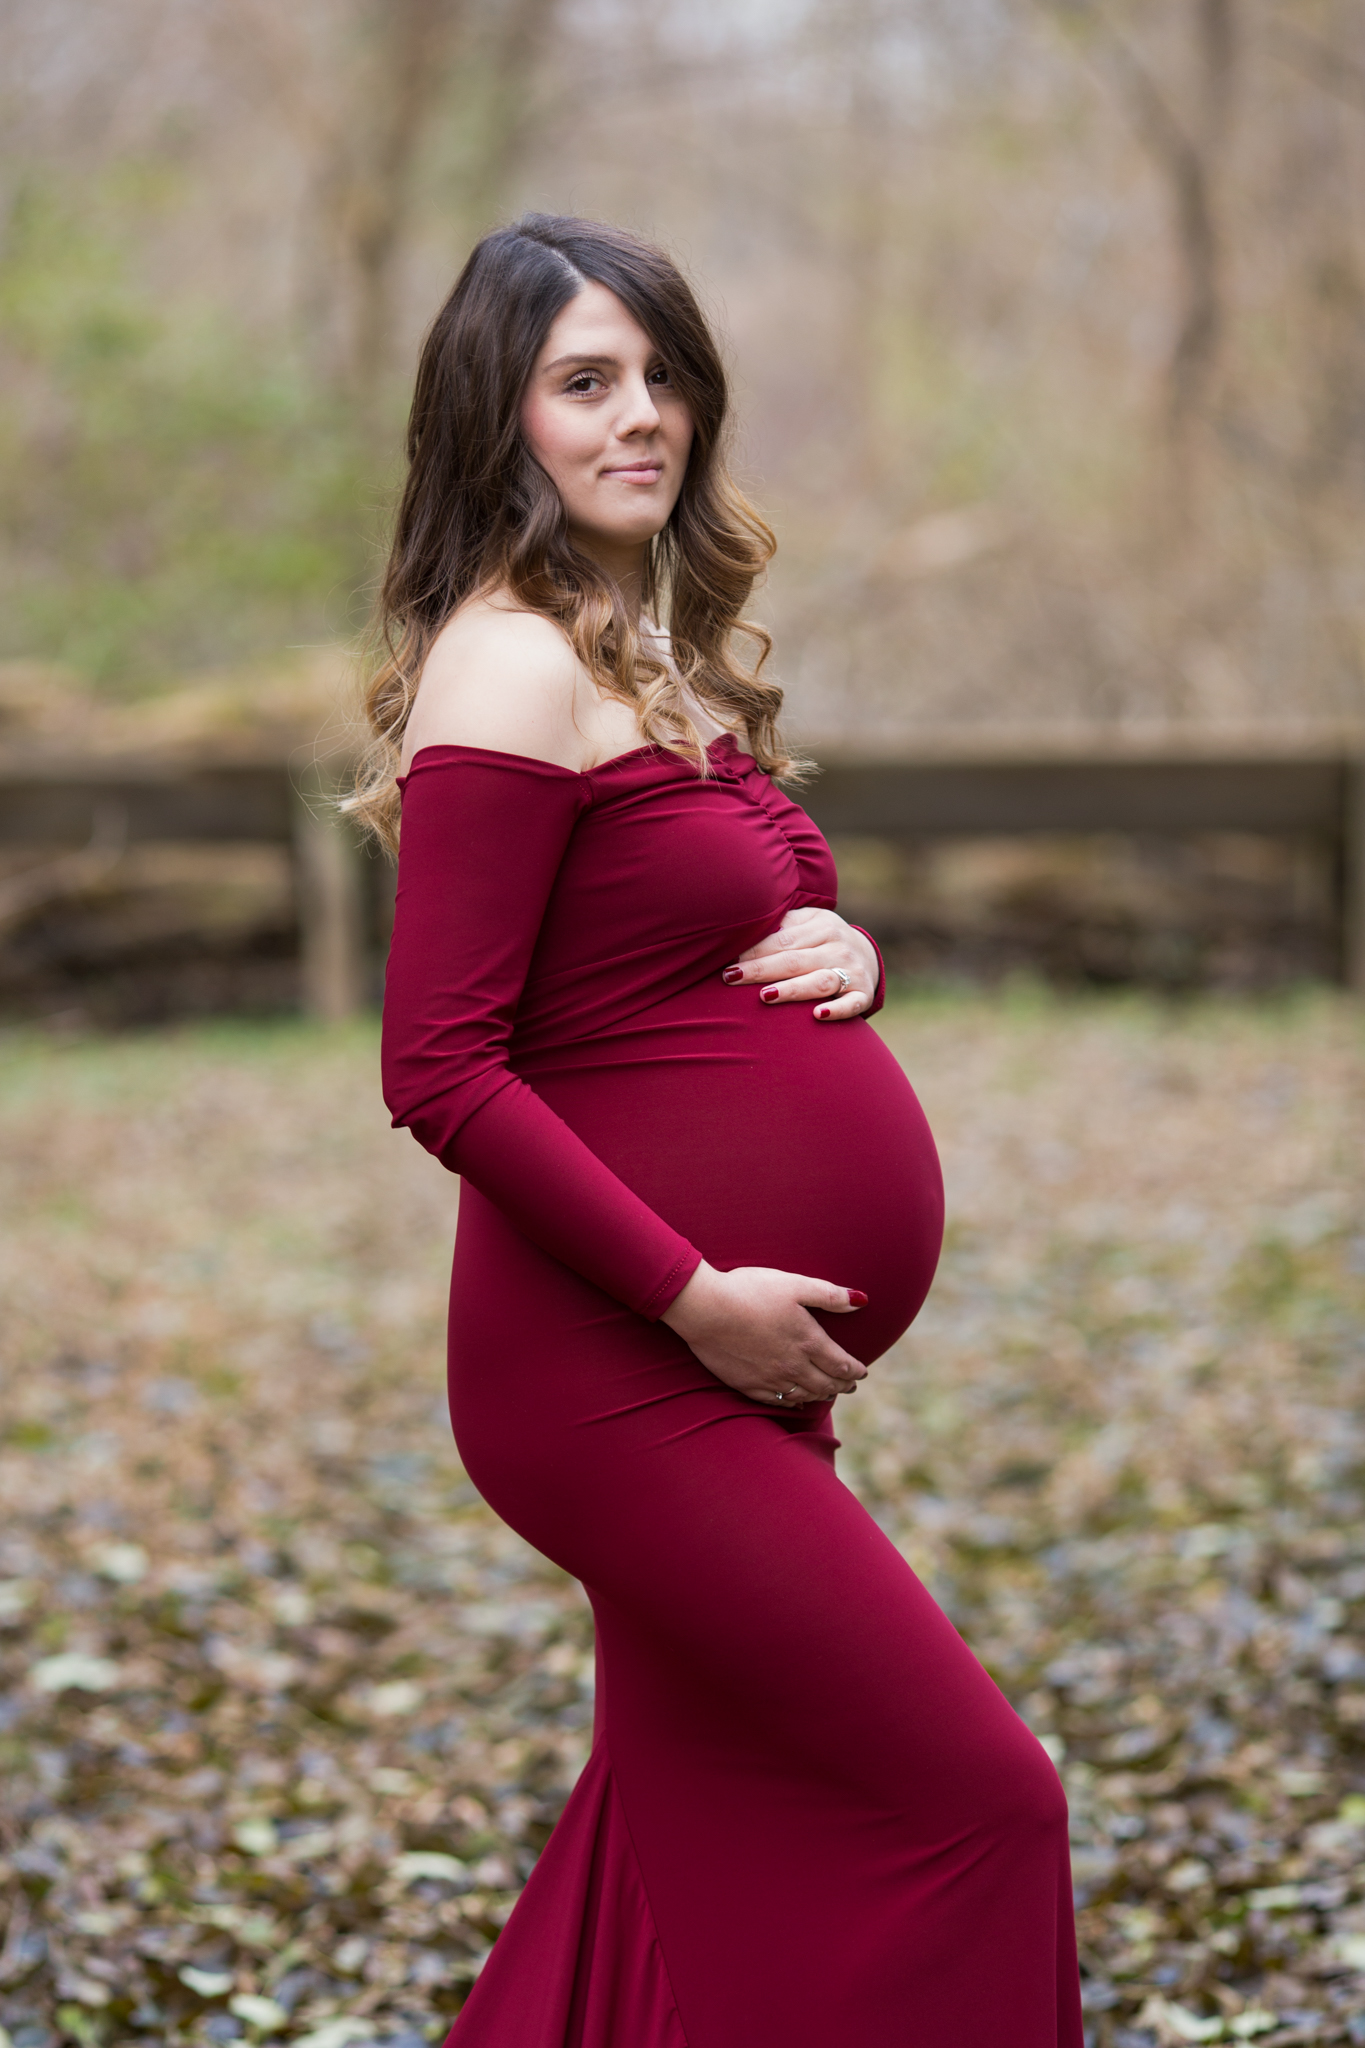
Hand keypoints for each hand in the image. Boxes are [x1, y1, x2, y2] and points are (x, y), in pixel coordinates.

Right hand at [662, 1261, 868, 1405]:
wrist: (705, 1308)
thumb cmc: (749, 1291)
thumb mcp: (794, 1285)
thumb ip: (829, 1294)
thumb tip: (861, 1300)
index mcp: (808, 1341)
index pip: (842, 1364)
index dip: (855, 1370)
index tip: (861, 1371)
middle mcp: (793, 1366)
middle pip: (827, 1384)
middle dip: (842, 1384)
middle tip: (850, 1384)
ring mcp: (770, 1379)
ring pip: (805, 1395)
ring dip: (821, 1394)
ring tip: (828, 1391)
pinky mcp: (748, 1385)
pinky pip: (778, 1401)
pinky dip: (793, 1402)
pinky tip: (796, 1399)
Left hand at [721, 907, 877, 1020]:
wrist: (866, 954)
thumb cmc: (821, 940)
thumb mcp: (807, 923)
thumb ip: (782, 927)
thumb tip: (742, 935)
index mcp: (822, 925)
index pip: (782, 940)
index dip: (754, 951)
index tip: (729, 960)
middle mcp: (838, 947)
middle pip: (794, 960)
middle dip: (761, 970)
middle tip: (732, 978)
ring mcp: (853, 971)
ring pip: (819, 981)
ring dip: (792, 989)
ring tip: (766, 996)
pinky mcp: (863, 994)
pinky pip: (851, 1004)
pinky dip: (837, 1010)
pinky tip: (818, 1015)